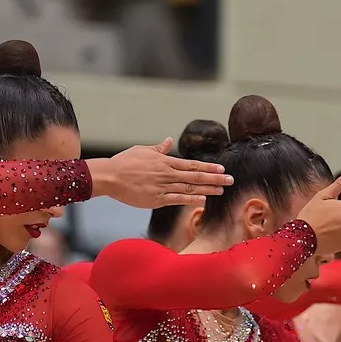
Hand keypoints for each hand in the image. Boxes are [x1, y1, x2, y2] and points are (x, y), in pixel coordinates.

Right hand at [87, 140, 231, 208]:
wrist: (110, 176)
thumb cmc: (125, 162)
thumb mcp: (143, 151)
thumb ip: (158, 149)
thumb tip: (168, 141)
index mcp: (165, 162)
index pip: (192, 165)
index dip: (209, 167)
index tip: (222, 169)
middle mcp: (167, 174)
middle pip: (196, 176)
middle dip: (215, 178)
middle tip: (230, 180)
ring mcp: (162, 187)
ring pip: (189, 188)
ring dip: (207, 189)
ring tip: (221, 190)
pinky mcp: (156, 199)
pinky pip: (177, 200)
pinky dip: (191, 200)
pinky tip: (203, 200)